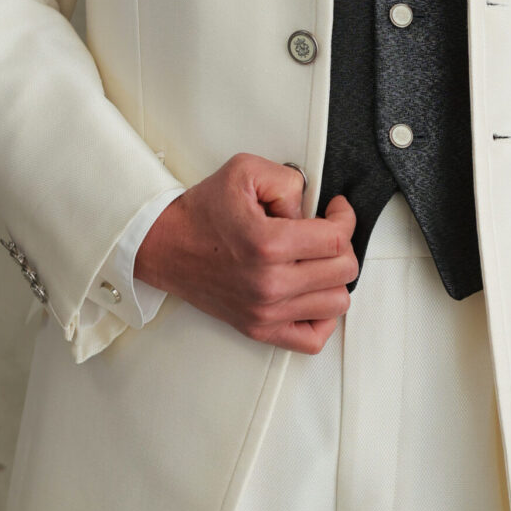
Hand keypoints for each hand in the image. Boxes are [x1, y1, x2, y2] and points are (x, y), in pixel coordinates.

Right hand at [133, 152, 357, 353]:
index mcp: (268, 244)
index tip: (336, 210)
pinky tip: (311, 294)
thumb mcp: (245, 171)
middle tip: (324, 233)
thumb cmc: (202, 212)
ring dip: (333, 279)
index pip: (337, 238)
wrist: (165, 244)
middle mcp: (269, 284)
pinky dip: (322, 318)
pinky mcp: (259, 329)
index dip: (344, 218)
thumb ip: (290, 182)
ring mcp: (265, 312)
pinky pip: (313, 340)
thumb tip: (315, 208)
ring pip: (336, 303)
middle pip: (343, 271)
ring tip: (316, 262)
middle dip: (341, 245)